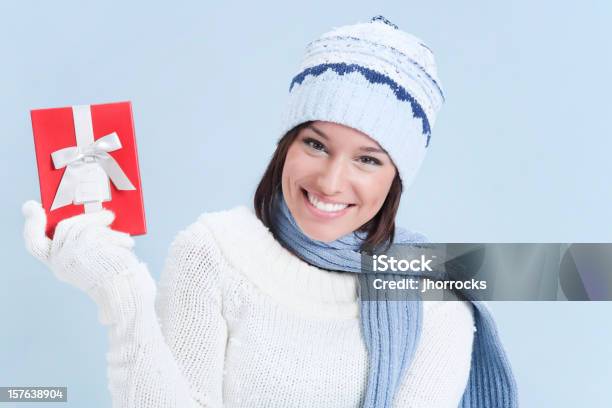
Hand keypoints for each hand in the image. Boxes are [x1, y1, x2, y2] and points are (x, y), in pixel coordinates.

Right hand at [22, 200, 141, 296]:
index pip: (35, 244)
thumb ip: (84, 244)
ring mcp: (70, 253)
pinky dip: (115, 235)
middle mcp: (60, 261)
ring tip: (120, 226)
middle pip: (65, 227)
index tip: (30, 206)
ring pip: (83, 225)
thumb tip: (95, 217)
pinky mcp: (85, 247)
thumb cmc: (112, 277)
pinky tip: (127, 242)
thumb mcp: (92, 261)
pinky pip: (99, 231)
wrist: (123, 292)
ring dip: (103, 222)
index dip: (32, 224)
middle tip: (109, 215)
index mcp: (58, 265)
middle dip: (88, 217)